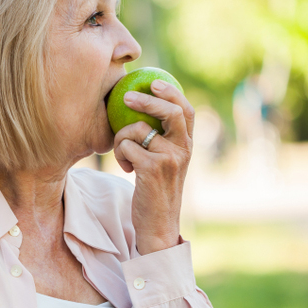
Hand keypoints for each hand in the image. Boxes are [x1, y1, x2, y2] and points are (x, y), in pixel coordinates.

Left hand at [112, 79, 193, 254]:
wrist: (158, 225)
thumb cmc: (156, 192)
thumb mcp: (165, 163)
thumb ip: (161, 140)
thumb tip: (141, 110)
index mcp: (187, 145)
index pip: (186, 110)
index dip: (171, 93)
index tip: (153, 82)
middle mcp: (183, 149)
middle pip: (169, 111)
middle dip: (146, 100)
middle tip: (127, 97)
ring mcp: (170, 159)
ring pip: (137, 130)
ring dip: (122, 139)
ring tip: (125, 156)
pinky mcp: (153, 169)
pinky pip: (126, 147)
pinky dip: (120, 155)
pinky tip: (126, 168)